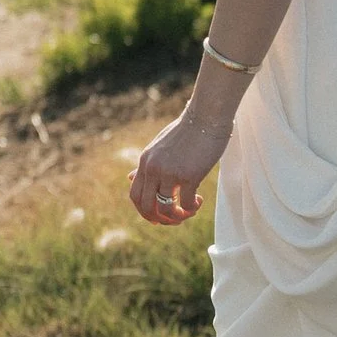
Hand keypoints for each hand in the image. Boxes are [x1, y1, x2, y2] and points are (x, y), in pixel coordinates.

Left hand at [129, 89, 232, 225]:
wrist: (206, 116)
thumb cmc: (186, 130)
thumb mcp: (159, 146)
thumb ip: (146, 164)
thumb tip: (130, 178)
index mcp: (145, 161)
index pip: (135, 195)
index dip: (144, 211)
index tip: (156, 217)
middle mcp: (154, 168)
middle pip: (147, 206)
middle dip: (158, 219)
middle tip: (173, 220)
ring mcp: (170, 173)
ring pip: (166, 209)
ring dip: (178, 217)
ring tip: (189, 211)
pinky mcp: (189, 176)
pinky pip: (185, 204)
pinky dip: (191, 208)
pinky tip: (198, 201)